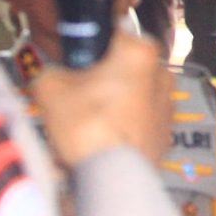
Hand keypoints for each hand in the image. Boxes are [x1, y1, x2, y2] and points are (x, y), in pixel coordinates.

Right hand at [31, 32, 170, 165]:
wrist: (112, 179)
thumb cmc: (86, 125)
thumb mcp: (50, 88)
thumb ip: (46, 70)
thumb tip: (46, 72)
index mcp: (140, 51)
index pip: (107, 36)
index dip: (84, 50)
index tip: (69, 66)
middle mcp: (162, 73)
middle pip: (121, 68)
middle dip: (98, 80)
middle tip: (74, 98)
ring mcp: (169, 106)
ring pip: (131, 96)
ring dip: (112, 104)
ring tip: (86, 125)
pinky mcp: (168, 134)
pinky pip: (139, 122)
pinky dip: (123, 127)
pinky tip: (102, 141)